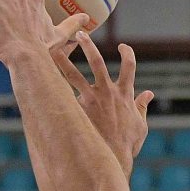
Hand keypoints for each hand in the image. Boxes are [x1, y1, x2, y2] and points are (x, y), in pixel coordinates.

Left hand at [52, 36, 154, 178]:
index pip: (129, 66)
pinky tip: (41, 83)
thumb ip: (142, 106)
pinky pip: (63, 96)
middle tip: (79, 33)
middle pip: (97, 63)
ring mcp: (91, 100)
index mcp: (125, 94)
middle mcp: (107, 93)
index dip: (127, 53)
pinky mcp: (79, 110)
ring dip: (62, 61)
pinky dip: (53, 89)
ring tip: (50, 49)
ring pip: (73, 75)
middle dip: (88, 46)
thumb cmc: (128, 143)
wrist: (113, 157)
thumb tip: (148, 94)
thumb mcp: (141, 124)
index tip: (123, 46)